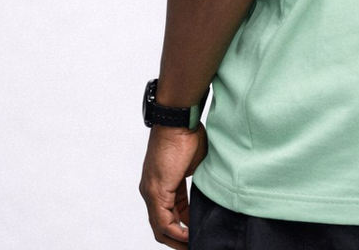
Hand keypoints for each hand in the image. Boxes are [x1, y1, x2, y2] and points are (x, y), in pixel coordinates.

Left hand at [139, 123, 207, 247]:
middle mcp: (150, 190)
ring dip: (176, 238)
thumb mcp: (195, 164)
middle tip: (193, 244)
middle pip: (161, 225)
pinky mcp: (156, 190)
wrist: (178, 120)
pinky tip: (189, 236)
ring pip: (160, 226)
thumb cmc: (186, 134)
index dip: (182, 226)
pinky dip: (175, 231)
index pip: (168, 213)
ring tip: (192, 244)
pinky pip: (163, 221)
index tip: (194, 233)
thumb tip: (208, 192)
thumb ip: (195, 181)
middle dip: (177, 238)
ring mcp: (151, 191)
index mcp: (160, 184)